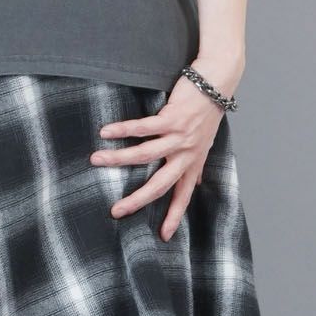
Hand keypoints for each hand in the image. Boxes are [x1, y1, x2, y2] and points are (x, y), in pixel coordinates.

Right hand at [90, 71, 233, 241]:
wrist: (219, 80)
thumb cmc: (207, 110)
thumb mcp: (205, 142)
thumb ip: (195, 163)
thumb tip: (195, 183)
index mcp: (194, 161)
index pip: (184, 194)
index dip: (174, 215)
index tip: (163, 236)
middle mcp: (187, 153)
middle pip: (161, 183)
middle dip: (138, 199)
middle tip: (116, 211)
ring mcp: (180, 136)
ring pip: (146, 155)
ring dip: (118, 159)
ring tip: (96, 160)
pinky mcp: (172, 117)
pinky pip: (142, 128)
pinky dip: (122, 130)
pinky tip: (105, 133)